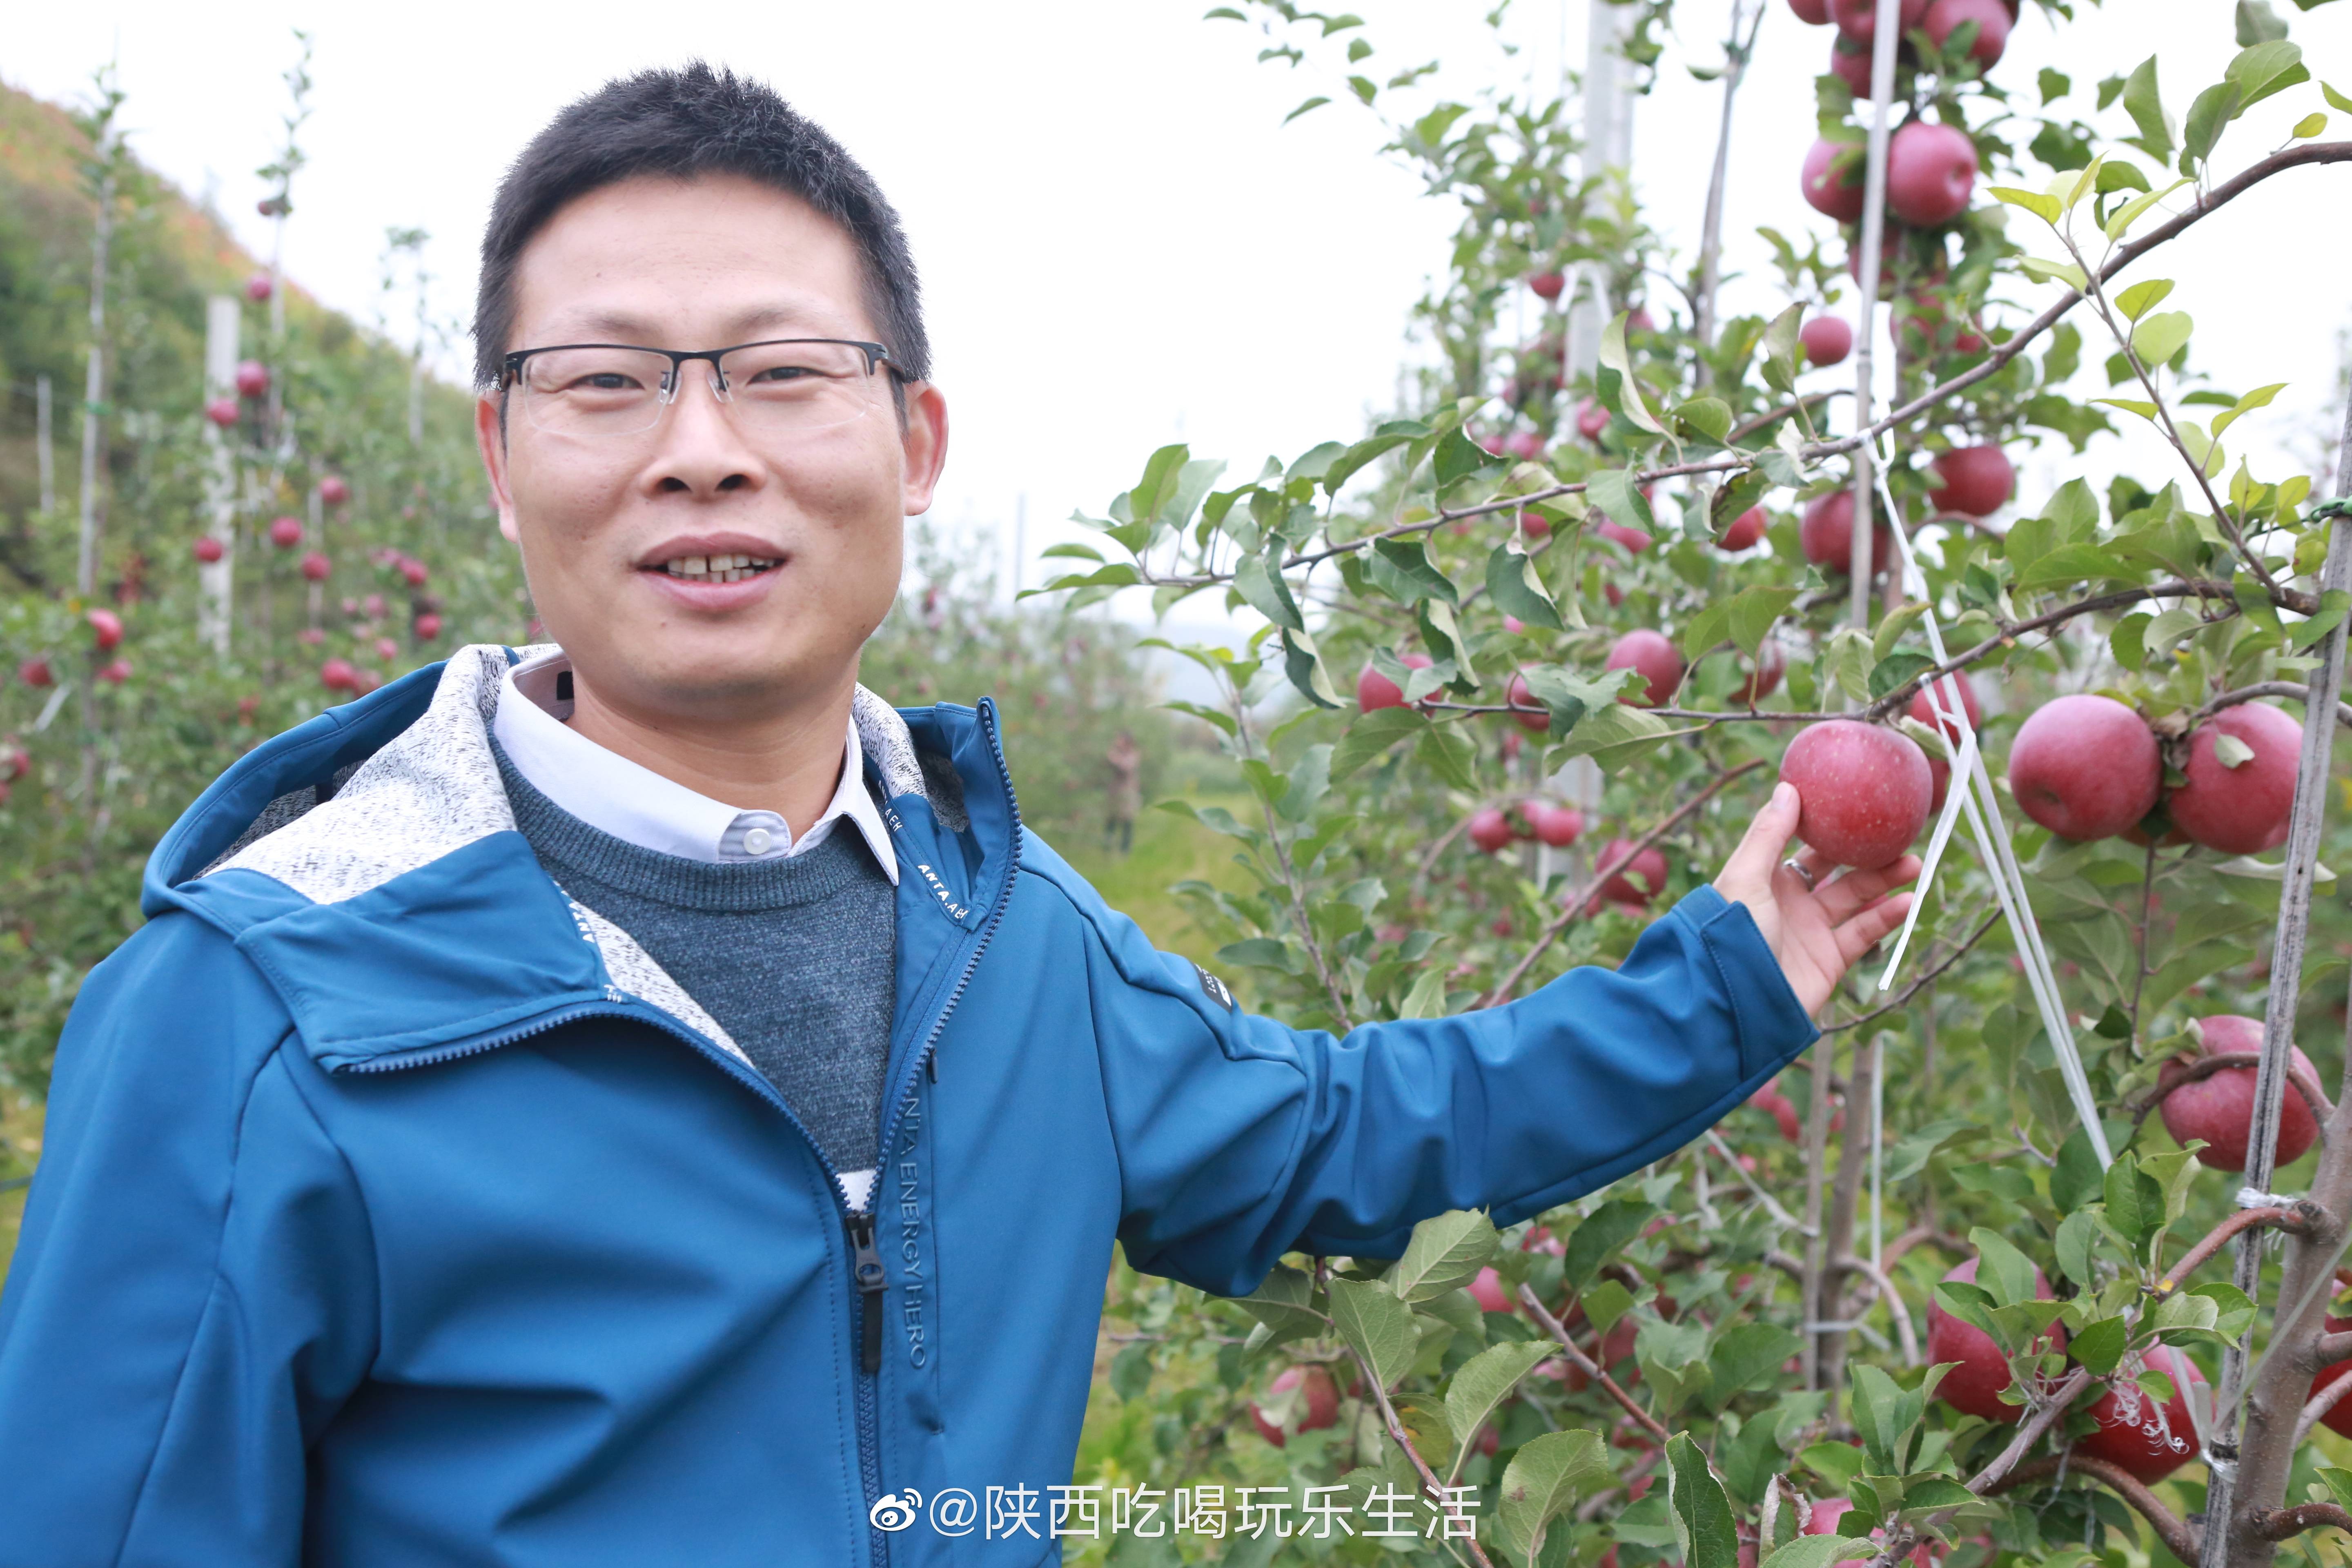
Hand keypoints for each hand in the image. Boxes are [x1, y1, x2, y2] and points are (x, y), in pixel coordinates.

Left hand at [1712, 781, 1919, 1017]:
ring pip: (1855, 899)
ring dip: (1884, 881)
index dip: (1827, 824)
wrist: (1734, 1000)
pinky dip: (1886, 918)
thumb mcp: (1745, 877)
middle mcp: (1790, 901)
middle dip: (1866, 852)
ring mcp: (1811, 931)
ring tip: (1912, 863)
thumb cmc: (1731, 933)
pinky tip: (1907, 902)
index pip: (1801, 843)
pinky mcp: (1829, 960)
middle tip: (1898, 834)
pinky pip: (1863, 933)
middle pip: (1836, 869)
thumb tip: (1788, 788)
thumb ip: (1768, 834)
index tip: (1857, 802)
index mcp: (1765, 877)